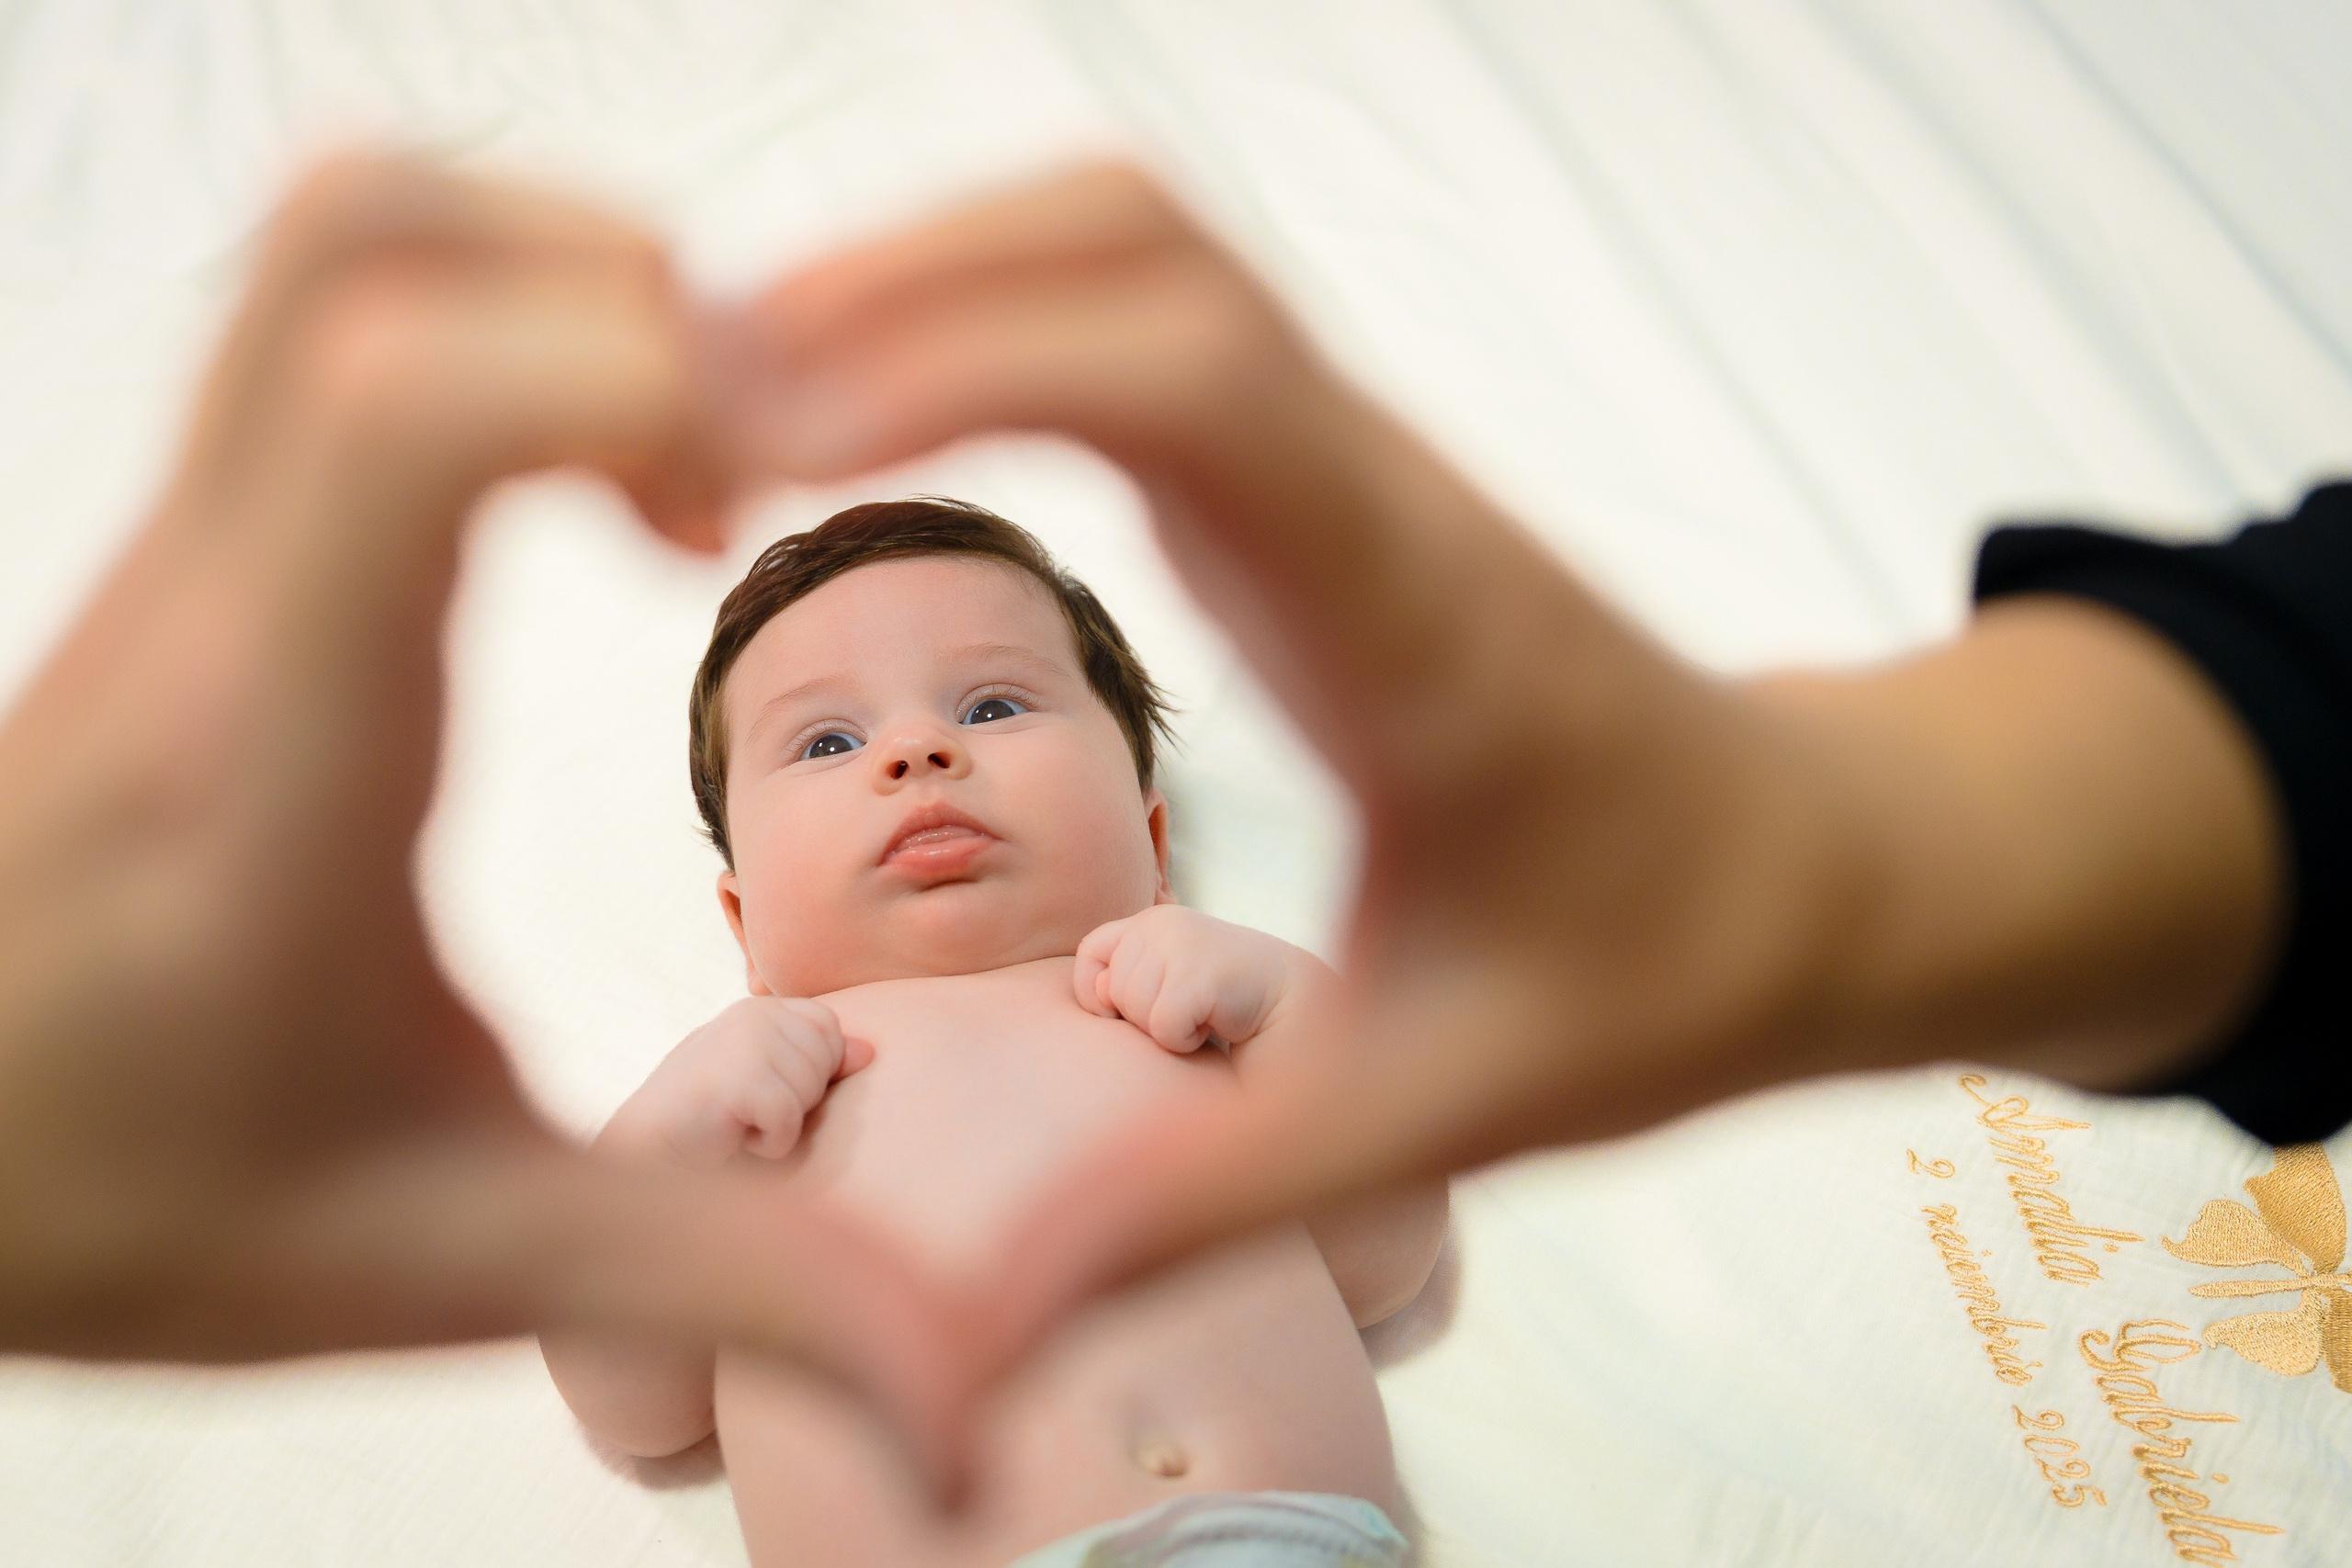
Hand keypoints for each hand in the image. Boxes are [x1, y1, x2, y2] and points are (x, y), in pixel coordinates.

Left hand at [0, 155, 980, 1494]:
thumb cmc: (128, 1190)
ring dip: (551, 281)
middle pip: (374, 251)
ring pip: (338, 242)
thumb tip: (952, 1374)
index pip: (402, 424)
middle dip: (616, 295)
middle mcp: (214, 611)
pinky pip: (323, 318)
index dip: (617, 374)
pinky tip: (567, 488)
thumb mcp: (434, 1256)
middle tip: (724, 473)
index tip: (737, 502)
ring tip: (664, 462)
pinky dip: (489, 318)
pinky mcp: (187, 537)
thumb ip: (711, 1280)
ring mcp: (181, 550)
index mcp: (281, 770)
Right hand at [604, 998, 874, 1168]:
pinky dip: (769, 1143)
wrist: (646, 1155)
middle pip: (825, 1059)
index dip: (813, 1069)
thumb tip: (870, 1051)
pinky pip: (787, 1118)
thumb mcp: (770, 1083)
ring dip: (781, 1125)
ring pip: (810, 1089)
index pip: (827, 1026)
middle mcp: (751, 1014)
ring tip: (737, 1123)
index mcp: (759, 1008)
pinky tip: (733, 1138)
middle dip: (798, 1100)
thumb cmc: (711, 1123)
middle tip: (748, 1112)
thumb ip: (816, 1063)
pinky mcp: (734, 1078)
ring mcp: (741, 1042)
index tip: (769, 1091)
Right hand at [738, 163, 2278, 1388]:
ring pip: (1135, 254)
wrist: (1808, 865)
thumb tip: (972, 1317)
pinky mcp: (1314, 477)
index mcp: (1417, 617)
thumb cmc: (1656, 969)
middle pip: (1143, 247)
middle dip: (908, 272)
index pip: (1197, 383)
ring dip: (939, 273)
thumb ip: (1200, 1193)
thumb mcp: (1441, 1111)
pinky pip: (1142, 324)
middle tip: (689, 386)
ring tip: (737, 392)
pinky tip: (865, 420)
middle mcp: (1377, 491)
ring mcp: (1345, 463)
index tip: (767, 432)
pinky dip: (990, 321)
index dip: (969, 359)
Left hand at [1073, 906, 1300, 1053]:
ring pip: (1136, 1011)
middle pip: (1114, 991)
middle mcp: (1160, 924)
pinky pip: (1163, 1028)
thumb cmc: (1219, 992)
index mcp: (1149, 920)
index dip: (1093, 988)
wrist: (1285, 996)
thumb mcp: (1166, 977)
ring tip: (1201, 1012)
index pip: (1090, 951)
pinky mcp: (1198, 976)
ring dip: (1166, 1029)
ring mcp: (1180, 946)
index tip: (1121, 1009)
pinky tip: (1212, 1024)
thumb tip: (1103, 994)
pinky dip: (1184, 1040)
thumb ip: (1127, 980)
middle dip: (1143, 1015)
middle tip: (1187, 1006)